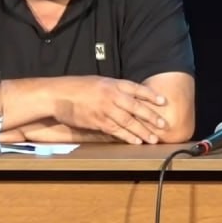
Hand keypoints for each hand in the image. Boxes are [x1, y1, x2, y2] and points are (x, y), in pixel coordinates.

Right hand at [52, 77, 169, 144]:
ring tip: (154, 138)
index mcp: (113, 83)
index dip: (151, 95)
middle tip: (164, 125)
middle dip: (152, 117)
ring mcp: (105, 109)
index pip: (137, 88)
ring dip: (143, 131)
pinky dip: (128, 136)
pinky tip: (137, 141)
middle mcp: (112, 95)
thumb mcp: (99, 82)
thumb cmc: (77, 87)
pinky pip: (116, 130)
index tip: (164, 101)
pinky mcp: (97, 121)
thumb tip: (131, 96)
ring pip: (128, 121)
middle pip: (136, 107)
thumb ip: (115, 89)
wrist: (57, 95)